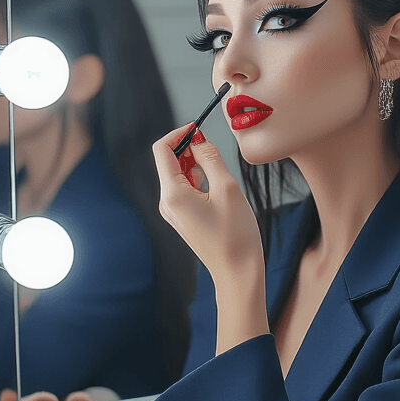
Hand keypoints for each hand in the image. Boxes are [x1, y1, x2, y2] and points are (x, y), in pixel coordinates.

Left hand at [153, 127, 264, 289]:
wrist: (238, 272)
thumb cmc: (236, 234)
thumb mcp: (228, 188)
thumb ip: (211, 158)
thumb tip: (199, 139)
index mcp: (172, 194)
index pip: (162, 149)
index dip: (178, 133)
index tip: (198, 128)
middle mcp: (167, 202)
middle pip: (169, 161)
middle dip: (189, 149)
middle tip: (214, 149)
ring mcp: (173, 212)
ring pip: (179, 175)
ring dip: (197, 166)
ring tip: (222, 179)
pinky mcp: (183, 218)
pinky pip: (185, 189)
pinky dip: (199, 180)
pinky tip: (219, 191)